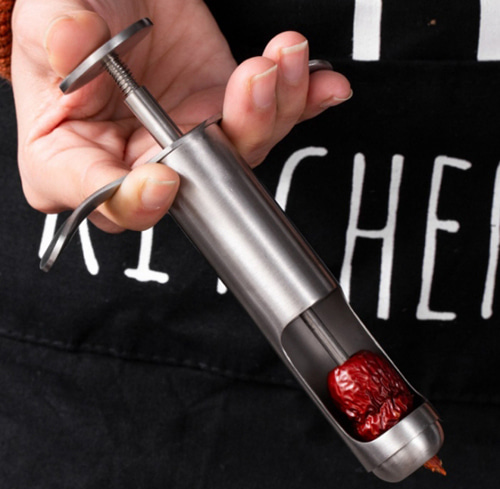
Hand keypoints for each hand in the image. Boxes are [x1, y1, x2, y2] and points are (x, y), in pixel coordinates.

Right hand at [11, 0, 350, 232]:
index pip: (102, 197)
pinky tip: (320, 85)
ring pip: (239, 153)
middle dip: (228, 141)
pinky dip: (300, 103)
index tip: (163, 180)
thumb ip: (56, 35)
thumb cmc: (73, 16)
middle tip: (250, 85)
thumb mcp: (48, 17)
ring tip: (279, 59)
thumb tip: (73, 46)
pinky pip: (268, 121)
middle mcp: (138, 162)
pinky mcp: (225, 115)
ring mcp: (188, 142)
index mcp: (74, 159)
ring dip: (271, 110)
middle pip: (190, 185)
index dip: (135, 200)